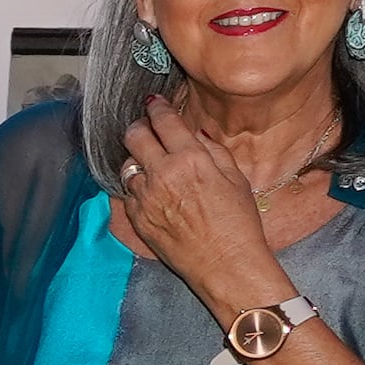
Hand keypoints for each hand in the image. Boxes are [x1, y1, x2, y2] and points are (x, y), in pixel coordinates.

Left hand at [116, 91, 297, 313]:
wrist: (224, 263)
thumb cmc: (238, 223)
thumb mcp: (235, 178)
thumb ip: (212, 151)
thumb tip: (195, 134)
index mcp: (190, 159)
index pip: (164, 121)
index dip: (157, 107)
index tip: (155, 102)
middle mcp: (162, 174)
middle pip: (134, 135)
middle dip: (139, 126)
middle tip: (146, 127)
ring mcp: (145, 196)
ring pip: (126, 163)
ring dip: (137, 159)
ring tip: (150, 162)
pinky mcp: (136, 216)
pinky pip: (127, 191)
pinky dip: (136, 185)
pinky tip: (150, 188)